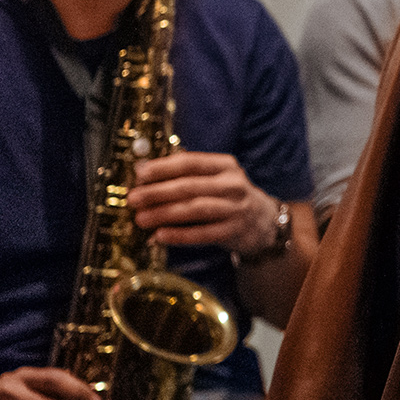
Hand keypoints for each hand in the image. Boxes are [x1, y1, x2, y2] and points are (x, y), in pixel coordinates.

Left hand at [130, 151, 279, 254]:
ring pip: (195, 209)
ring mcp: (236, 208)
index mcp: (226, 166)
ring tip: (141, 219)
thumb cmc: (229, 196)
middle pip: (190, 187)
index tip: (140, 173)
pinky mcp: (234, 231)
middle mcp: (233, 185)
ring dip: (164, 213)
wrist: (265, 221)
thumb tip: (144, 171)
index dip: (163, 167)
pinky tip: (160, 236)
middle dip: (158, 192)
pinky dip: (179, 235)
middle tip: (134, 199)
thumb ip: (187, 173)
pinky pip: (203, 234)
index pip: (191, 163)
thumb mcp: (216, 177)